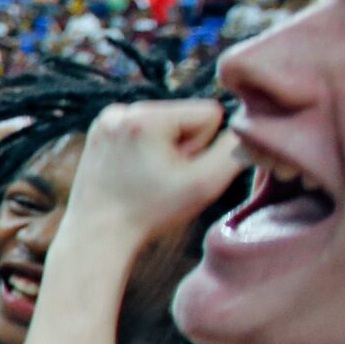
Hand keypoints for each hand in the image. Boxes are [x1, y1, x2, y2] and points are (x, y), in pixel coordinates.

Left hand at [58, 101, 241, 249]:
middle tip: (160, 177)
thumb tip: (246, 127)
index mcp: (147, 117)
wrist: (97, 234)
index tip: (177, 171)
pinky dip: (144, 148)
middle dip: (183, 147)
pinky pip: (142, 128)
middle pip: (185, 116)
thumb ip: (233, 151)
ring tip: (146, 177)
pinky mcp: (99, 130)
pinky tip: (132, 172)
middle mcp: (122, 109)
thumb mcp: (205, 185)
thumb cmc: (151, 212)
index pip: (209, 112)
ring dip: (165, 148)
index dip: (203, 146)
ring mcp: (107, 118)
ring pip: (165, 123)